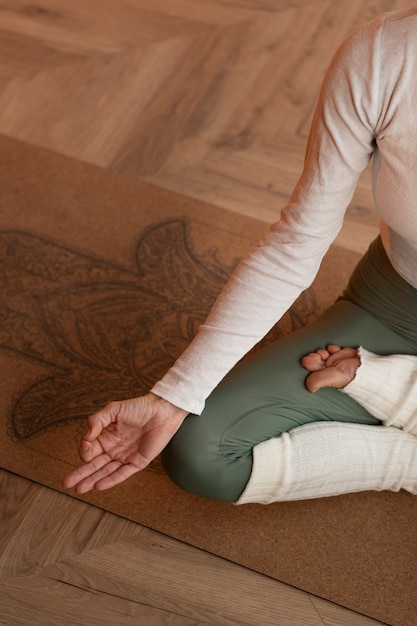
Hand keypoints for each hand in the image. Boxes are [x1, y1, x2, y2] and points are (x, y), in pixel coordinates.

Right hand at [62, 393, 186, 493]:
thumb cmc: (138, 407)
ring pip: (105, 472)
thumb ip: (96, 421)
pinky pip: (122, 474)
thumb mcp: (113, 410)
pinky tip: (98, 486)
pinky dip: (110, 480)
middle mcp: (113, 449)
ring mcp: (125, 456)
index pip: (89, 449)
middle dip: (80, 474)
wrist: (162, 410)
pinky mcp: (137, 462)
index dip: (84, 450)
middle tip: (65, 483)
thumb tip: (86, 438)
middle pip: (93, 465)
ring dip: (91, 481)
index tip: (85, 446)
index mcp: (106, 437)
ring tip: (78, 489)